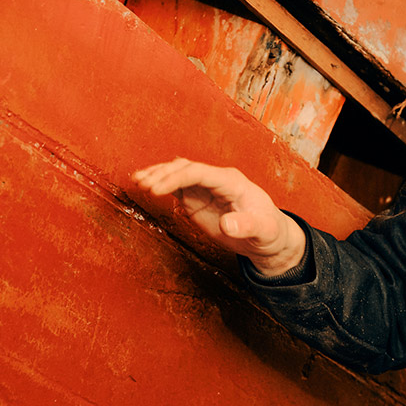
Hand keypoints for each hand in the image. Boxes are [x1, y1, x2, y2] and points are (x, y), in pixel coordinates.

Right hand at [132, 158, 306, 275]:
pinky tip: (144, 185)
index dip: (176, 178)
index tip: (156, 189)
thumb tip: (226, 224)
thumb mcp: (263, 231)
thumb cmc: (269, 231)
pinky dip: (160, 183)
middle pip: (185, 168)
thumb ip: (246, 226)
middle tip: (143, 185)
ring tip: (136, 181)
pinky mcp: (197, 198)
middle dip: (163, 174)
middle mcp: (216, 180)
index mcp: (232, 181)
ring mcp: (205, 188)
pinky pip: (175, 185)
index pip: (199, 172)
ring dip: (158, 175)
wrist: (268, 237)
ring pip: (178, 173)